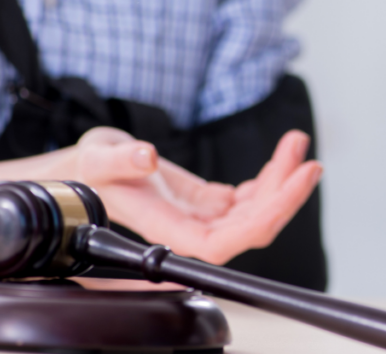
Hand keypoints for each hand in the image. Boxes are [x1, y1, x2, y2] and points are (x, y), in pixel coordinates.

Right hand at [57, 127, 321, 264]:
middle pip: (250, 227)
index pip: (223, 242)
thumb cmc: (82, 172)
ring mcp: (201, 216)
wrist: (77, 173)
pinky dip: (268, 178)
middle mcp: (189, 228)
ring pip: (254, 210)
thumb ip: (121, 159)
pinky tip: (279, 158)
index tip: (291, 186)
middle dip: (285, 195)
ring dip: (280, 180)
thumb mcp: (97, 156)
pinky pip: (246, 199)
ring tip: (295, 144)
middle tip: (308, 161)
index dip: (262, 221)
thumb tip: (147, 159)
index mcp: (167, 227)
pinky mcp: (205, 203)